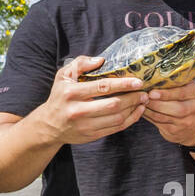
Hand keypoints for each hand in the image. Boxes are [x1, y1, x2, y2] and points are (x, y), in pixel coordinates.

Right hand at [33, 56, 148, 144]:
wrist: (49, 125)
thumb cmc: (60, 96)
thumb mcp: (63, 76)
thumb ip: (80, 63)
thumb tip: (101, 60)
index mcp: (72, 93)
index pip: (102, 87)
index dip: (123, 84)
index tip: (138, 82)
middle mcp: (78, 110)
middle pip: (113, 105)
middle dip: (132, 98)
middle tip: (145, 92)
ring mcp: (85, 125)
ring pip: (116, 118)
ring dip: (133, 109)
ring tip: (143, 101)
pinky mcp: (91, 136)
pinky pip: (116, 128)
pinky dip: (130, 120)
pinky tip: (136, 111)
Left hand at [142, 81, 194, 146]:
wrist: (194, 125)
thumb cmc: (183, 100)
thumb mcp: (183, 88)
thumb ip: (172, 82)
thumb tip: (149, 77)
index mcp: (194, 92)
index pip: (181, 93)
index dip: (166, 94)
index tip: (152, 92)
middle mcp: (193, 108)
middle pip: (175, 108)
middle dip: (156, 103)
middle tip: (143, 98)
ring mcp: (186, 121)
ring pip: (164, 117)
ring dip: (150, 110)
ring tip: (141, 103)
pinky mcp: (176, 131)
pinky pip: (159, 124)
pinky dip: (149, 117)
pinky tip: (143, 111)